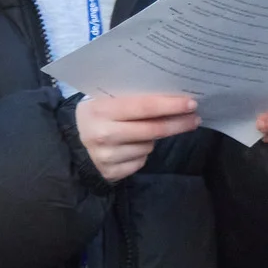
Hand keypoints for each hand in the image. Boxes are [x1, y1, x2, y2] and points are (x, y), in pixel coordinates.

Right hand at [76, 89, 201, 182]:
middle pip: (152, 130)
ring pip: (148, 146)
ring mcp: (106, 156)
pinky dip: (141, 154)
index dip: (170, 105)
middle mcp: (102, 134)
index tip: (191, 104)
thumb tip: (171, 95)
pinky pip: (140, 161)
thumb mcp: (104, 101)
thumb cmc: (96, 116)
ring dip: (152, 139)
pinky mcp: (112, 172)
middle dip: (177, 123)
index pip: (143, 107)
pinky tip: (130, 147)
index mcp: (100, 109)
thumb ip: (130, 98)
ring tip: (140, 131)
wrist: (72, 145)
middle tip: (195, 118)